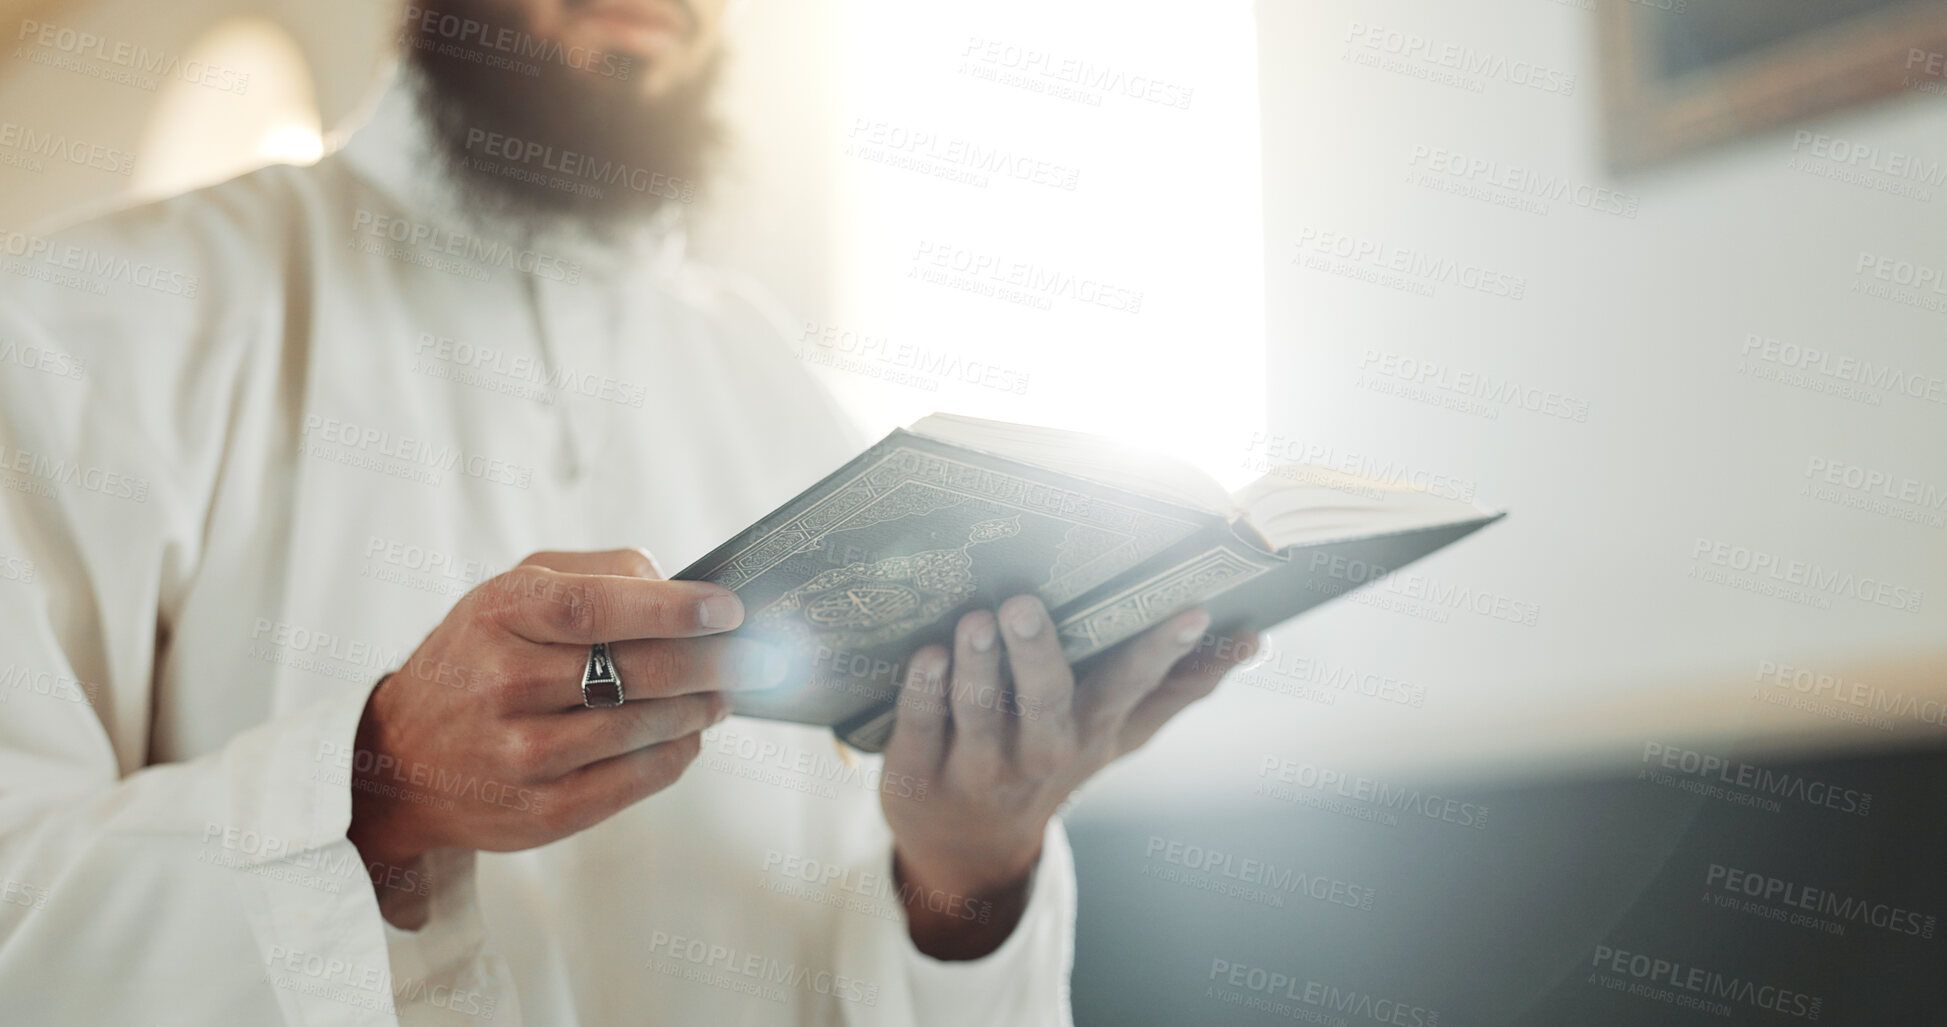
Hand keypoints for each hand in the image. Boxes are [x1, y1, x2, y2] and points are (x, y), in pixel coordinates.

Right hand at [345, 549, 784, 925]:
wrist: (402, 759)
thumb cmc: (476, 658)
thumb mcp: (512, 592)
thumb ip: (596, 573)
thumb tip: (677, 584)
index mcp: (499, 615)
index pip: (597, 607)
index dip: (673, 608)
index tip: (728, 609)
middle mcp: (505, 684)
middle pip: (636, 671)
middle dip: (714, 661)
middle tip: (758, 656)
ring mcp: (522, 754)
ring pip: (646, 727)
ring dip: (702, 707)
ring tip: (724, 692)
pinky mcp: (543, 810)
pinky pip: (638, 778)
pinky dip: (678, 751)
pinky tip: (689, 732)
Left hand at [880, 595, 1256, 958]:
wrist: (969, 852)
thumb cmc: (1051, 762)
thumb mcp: (1116, 735)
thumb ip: (1178, 688)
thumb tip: (1255, 640)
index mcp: (1089, 732)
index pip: (1131, 687)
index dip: (1162, 650)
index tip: (1192, 608)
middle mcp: (1037, 752)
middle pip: (1045, 700)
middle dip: (1037, 652)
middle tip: (1023, 602)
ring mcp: (975, 767)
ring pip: (977, 712)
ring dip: (976, 666)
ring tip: (975, 619)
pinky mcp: (916, 776)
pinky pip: (917, 729)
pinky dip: (920, 693)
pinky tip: (925, 654)